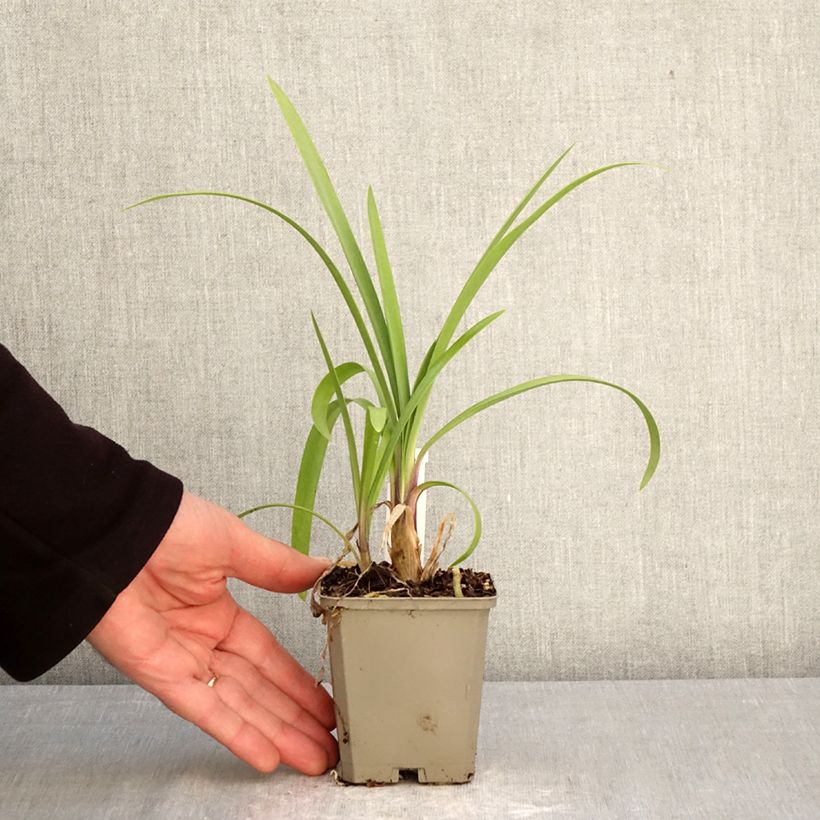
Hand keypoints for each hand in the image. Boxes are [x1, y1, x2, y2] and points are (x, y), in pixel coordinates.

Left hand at [87, 490, 337, 774]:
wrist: (114, 532)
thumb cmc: (168, 527)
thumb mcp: (234, 543)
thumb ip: (278, 566)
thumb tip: (324, 568)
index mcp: (219, 612)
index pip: (267, 656)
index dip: (298, 681)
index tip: (327, 700)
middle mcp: (202, 642)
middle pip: (258, 689)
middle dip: (294, 717)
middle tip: (330, 743)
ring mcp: (181, 662)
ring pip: (238, 706)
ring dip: (276, 733)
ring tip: (314, 758)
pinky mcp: (158, 675)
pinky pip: (202, 709)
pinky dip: (234, 732)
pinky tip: (266, 755)